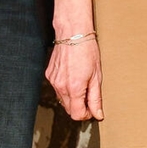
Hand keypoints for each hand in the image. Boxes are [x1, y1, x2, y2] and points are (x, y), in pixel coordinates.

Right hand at [48, 0, 102, 119]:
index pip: (77, 114)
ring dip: (72, 97)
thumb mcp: (97, 75)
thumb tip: (98, 114)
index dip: (86, 115)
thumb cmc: (87, 50)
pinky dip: (65, 87)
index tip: (92, 110)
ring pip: (62, 99)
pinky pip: (57, 88)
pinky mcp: (49, 75)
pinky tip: (73, 76)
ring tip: (82, 83)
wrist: (73, 32)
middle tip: (90, 96)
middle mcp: (61, 87)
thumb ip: (96, 98)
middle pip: (69, 109)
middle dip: (80, 107)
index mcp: (74, 88)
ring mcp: (53, 81)